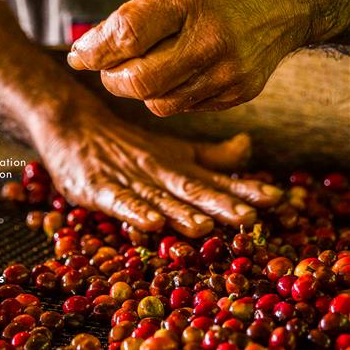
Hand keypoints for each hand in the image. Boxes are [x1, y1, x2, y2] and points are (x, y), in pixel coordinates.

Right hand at [32, 107, 281, 236]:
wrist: (74, 124)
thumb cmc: (128, 146)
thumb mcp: (173, 151)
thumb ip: (210, 156)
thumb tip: (248, 147)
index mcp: (178, 168)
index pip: (216, 181)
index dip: (244, 191)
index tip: (276, 200)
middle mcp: (159, 174)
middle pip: (192, 191)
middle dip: (220, 206)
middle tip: (248, 217)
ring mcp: (128, 181)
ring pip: (158, 198)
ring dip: (181, 212)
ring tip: (204, 225)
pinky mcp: (98, 188)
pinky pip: (117, 201)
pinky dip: (133, 212)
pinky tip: (149, 223)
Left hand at [67, 0, 349, 114]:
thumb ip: (142, 0)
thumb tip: (106, 39)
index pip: (128, 35)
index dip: (95, 51)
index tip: (78, 56)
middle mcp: (212, 38)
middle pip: (140, 83)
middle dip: (112, 80)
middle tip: (106, 68)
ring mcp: (228, 70)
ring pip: (161, 104)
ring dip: (140, 91)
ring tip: (141, 68)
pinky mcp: (239, 91)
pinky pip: (187, 106)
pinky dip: (171, 93)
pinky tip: (177, 70)